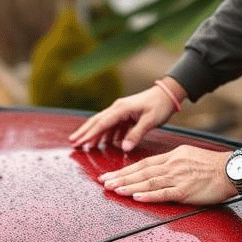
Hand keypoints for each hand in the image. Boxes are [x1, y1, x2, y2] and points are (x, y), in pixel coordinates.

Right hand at [69, 78, 186, 150]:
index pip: (101, 123)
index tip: (79, 142)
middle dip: (84, 132)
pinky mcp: (125, 115)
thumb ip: (136, 134)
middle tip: (73, 142)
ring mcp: (121, 111)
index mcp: (121, 109)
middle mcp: (117, 108)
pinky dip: (106, 134)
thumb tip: (123, 147)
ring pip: (103, 124)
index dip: (89, 134)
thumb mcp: (150, 121)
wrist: (168, 94)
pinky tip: (105, 143)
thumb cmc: (160, 105)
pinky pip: (112, 126)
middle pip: (97, 121)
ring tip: (84, 145)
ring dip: (93, 134)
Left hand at [99, 145, 237, 204]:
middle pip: (141, 172)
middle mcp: (172, 165)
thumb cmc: (214, 167)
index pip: (143, 164)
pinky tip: (135, 197)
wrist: (234, 169)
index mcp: (173, 157)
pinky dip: (148, 195)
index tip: (110, 175)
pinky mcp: (186, 190)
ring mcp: (178, 178)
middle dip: (120, 178)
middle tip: (103, 182)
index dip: (125, 170)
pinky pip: (163, 193)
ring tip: (114, 190)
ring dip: (129, 186)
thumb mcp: (189, 158)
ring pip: (148, 181)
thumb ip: (173, 165)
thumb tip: (159, 176)